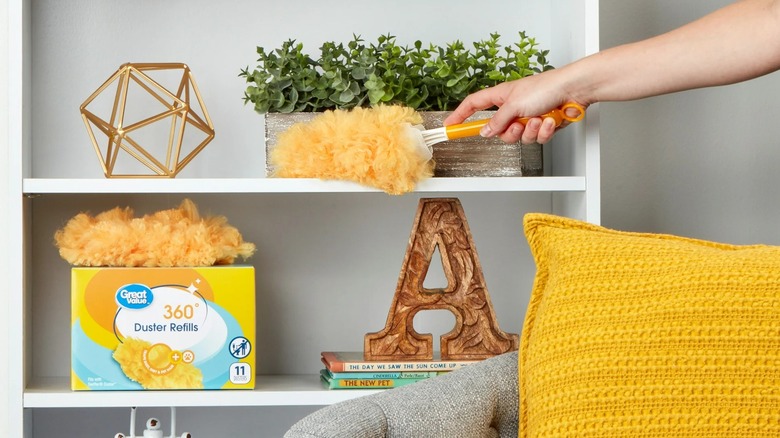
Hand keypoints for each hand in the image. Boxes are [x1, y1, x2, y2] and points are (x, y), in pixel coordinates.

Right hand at [443, 72, 587, 143]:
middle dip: (510, 132)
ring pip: (519, 137)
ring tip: (539, 120)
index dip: (460, 115)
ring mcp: (528, 116)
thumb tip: (484, 132)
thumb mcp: (514, 105)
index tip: (450, 125)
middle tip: (517, 125)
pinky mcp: (542, 125)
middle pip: (499, 130)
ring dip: (530, 131)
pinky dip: (544, 131)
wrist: (574, 90)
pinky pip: (536, 138)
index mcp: (502, 95)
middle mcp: (513, 107)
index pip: (474, 105)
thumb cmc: (546, 87)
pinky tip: (550, 121)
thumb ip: (497, 121)